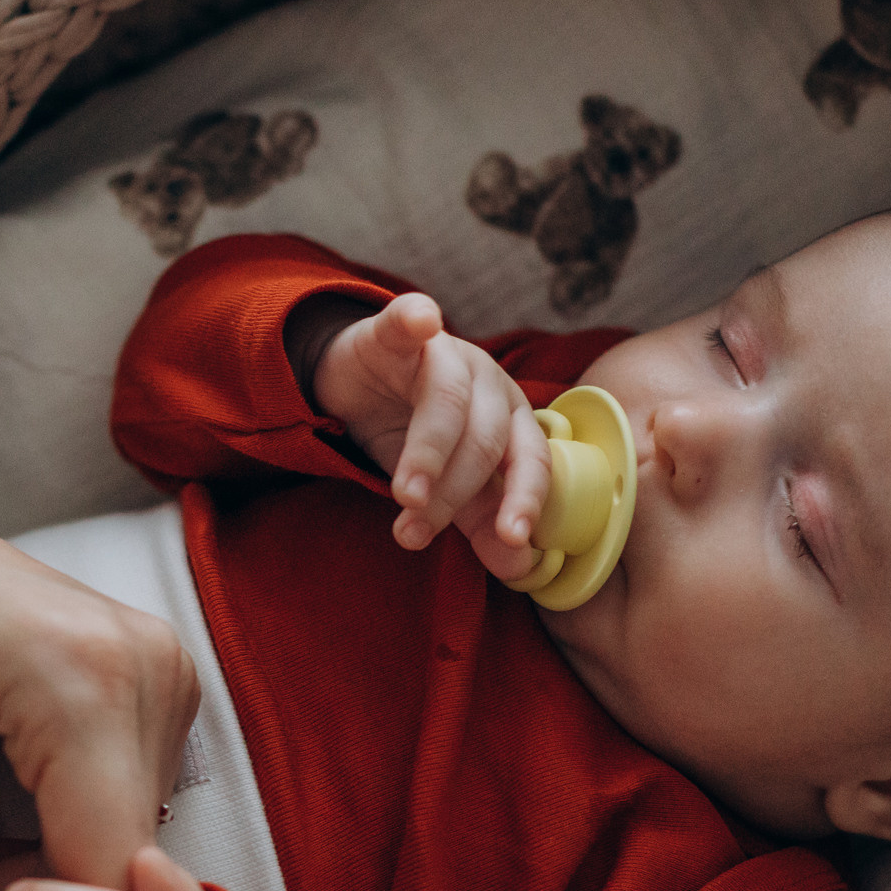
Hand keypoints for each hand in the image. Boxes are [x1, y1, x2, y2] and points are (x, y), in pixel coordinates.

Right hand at [310, 294, 548, 578]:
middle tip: (417, 531)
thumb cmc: (412, 438)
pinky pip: (409, 321)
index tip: (515, 539)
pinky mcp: (400, 332)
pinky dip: (414, 320)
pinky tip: (420, 323)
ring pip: (448, 401)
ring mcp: (447, 353)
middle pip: (485, 441)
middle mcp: (489, 384)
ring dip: (428, 453)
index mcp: (512, 422)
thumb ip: (480, 525)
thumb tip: (519, 570)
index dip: (525, 499)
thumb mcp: (449, 488)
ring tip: (405, 496)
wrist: (359, 388)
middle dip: (453, 494)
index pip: (531, 462)